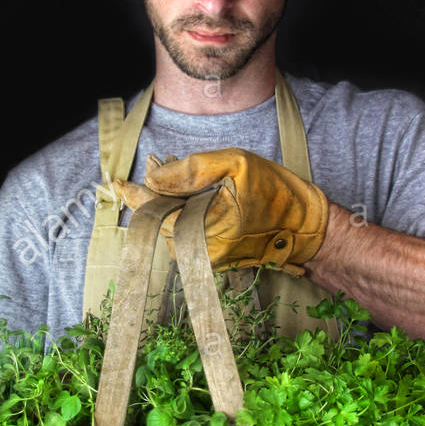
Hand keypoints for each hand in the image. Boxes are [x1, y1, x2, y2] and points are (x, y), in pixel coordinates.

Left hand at [114, 148, 328, 273]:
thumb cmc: (277, 192)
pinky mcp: (215, 261)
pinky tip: (192, 197)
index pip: (157, 214)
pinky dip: (183, 216)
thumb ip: (193, 169)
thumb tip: (155, 177)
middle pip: (161, 224)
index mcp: (205, 229)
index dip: (136, 197)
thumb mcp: (237, 165)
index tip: (118, 183)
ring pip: (172, 231)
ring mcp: (208, 260)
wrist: (306, 227)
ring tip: (178, 180)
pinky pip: (187, 237)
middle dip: (154, 197)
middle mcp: (202, 252)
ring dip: (168, 206)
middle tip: (156, 166)